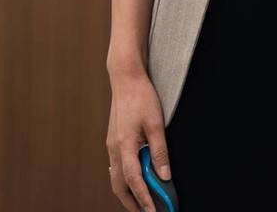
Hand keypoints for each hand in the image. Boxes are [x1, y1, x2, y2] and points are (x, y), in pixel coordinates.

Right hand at [107, 67, 171, 211]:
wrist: (125, 78)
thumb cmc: (141, 97)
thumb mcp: (156, 123)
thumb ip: (160, 151)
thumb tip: (164, 175)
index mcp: (124, 145)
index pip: (134, 181)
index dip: (143, 199)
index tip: (153, 211)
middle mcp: (114, 148)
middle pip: (119, 185)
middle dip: (132, 203)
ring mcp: (111, 145)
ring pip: (116, 177)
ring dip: (127, 193)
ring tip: (142, 201)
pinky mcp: (113, 140)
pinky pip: (117, 167)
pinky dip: (125, 180)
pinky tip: (136, 180)